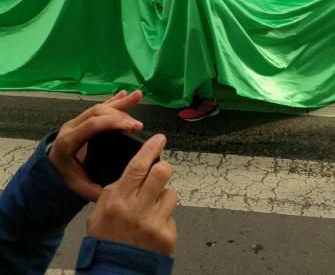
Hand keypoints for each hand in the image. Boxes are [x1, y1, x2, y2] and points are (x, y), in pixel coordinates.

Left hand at [48, 90, 143, 201]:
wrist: (48, 172)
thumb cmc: (64, 179)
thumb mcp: (78, 188)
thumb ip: (96, 190)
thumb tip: (119, 189)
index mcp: (68, 141)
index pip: (92, 125)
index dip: (113, 122)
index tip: (133, 127)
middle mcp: (71, 127)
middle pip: (96, 112)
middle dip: (119, 115)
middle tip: (138, 125)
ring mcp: (75, 121)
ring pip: (98, 107)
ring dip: (120, 103)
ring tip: (138, 96)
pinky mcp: (81, 120)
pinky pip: (98, 108)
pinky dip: (113, 101)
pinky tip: (125, 94)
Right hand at [87, 134, 176, 255]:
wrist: (115, 273)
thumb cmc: (106, 242)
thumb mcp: (98, 214)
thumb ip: (112, 192)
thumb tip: (128, 175)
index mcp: (119, 201)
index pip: (138, 166)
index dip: (150, 149)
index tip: (159, 138)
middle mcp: (138, 209)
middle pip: (161, 173)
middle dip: (163, 167)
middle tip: (160, 170)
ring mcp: (154, 223)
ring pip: (171, 194)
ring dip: (163, 198)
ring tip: (151, 210)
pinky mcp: (167, 236)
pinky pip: (171, 217)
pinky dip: (164, 219)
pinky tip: (152, 229)